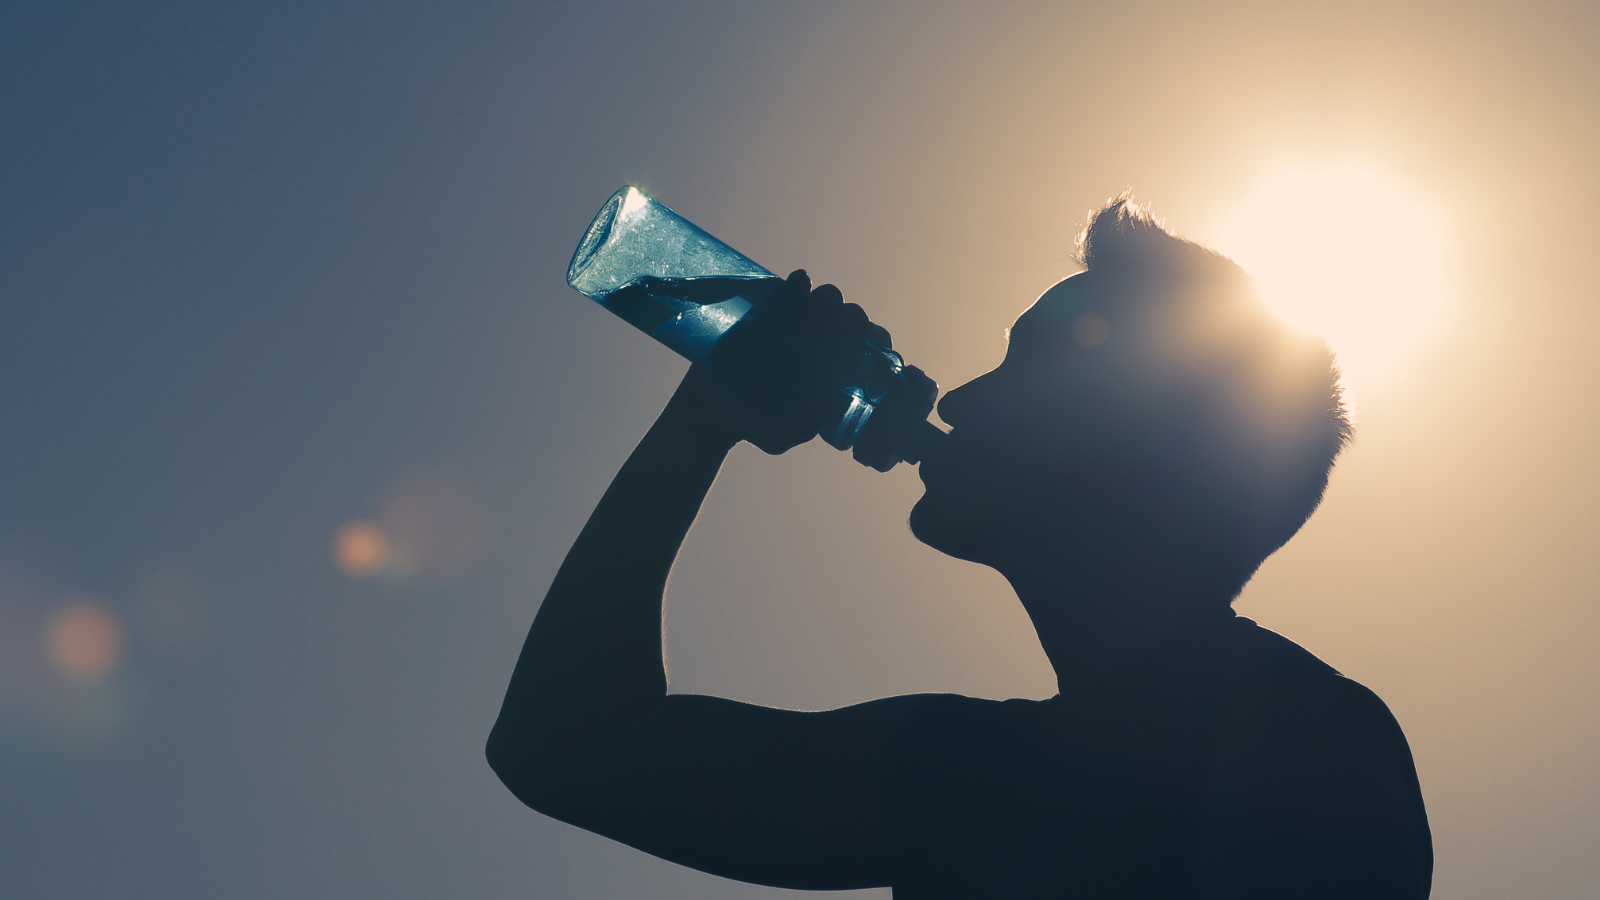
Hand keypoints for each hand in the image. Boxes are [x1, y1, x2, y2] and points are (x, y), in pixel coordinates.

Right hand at [674, 269, 892, 455]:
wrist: (708, 409)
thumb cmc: (750, 424)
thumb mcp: (775, 436)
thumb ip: (798, 429)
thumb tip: (819, 410)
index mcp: (829, 371)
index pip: (861, 350)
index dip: (872, 341)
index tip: (871, 343)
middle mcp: (816, 345)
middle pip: (845, 322)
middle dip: (853, 317)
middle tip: (849, 321)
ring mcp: (792, 326)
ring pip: (820, 303)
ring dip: (828, 297)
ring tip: (824, 301)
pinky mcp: (766, 312)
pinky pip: (786, 293)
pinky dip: (796, 285)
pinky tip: (800, 282)